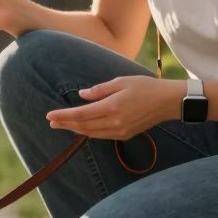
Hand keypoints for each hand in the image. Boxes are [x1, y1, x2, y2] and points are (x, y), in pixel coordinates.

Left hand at [45, 77, 185, 139]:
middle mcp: (114, 122)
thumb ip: (99, 90)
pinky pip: (102, 135)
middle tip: (51, 121)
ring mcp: (120, 131)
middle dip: (66, 124)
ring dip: (75, 130)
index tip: (50, 116)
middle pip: (83, 126)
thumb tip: (82, 95)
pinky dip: (89, 132)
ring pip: (91, 133)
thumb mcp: (121, 82)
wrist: (168, 102)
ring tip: (62, 125)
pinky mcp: (125, 134)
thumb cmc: (146, 87)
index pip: (81, 114)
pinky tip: (82, 128)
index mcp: (112, 107)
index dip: (64, 116)